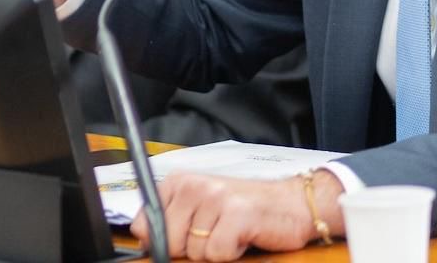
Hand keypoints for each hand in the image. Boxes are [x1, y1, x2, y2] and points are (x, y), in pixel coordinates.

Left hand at [130, 171, 344, 261]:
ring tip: (232, 231)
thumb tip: (144, 241)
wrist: (292, 204)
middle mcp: (195, 185)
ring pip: (195, 252)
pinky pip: (218, 253)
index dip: (163, 241)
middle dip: (192, 248)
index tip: (186, 235)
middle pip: (169, 243)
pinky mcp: (237, 214)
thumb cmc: (245, 209)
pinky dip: (233, 253)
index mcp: (180, 182)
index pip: (144, 224)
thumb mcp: (201, 207)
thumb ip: (171, 220)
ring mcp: (216, 198)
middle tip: (215, 232)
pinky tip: (243, 236)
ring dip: (216, 250)